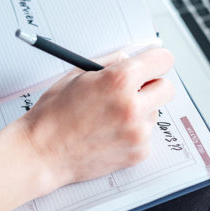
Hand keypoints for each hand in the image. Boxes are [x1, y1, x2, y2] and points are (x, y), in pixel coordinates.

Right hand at [17, 48, 174, 188]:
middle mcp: (133, 106)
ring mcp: (138, 132)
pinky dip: (133, 133)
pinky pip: (147, 135)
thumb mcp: (78, 75)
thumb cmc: (54, 114)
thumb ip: (111, 62)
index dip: (156, 60)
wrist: (42, 153)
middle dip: (153, 86)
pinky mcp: (138, 153)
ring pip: (155, 112)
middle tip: (134, 90)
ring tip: (110, 117)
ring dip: (141, 111)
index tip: (153, 64)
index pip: (162, 60)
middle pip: (167, 87)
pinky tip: (109, 134)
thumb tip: (132, 58)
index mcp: (119, 81)